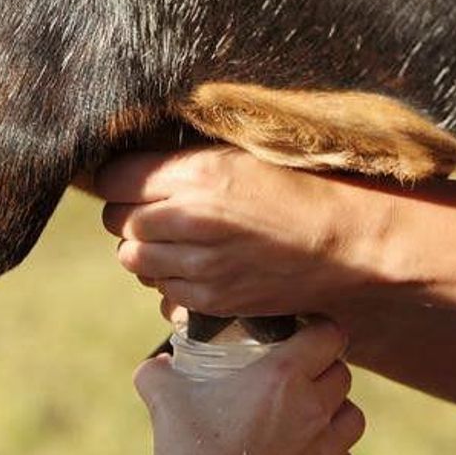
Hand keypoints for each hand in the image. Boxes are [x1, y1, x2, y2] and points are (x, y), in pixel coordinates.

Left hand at [97, 146, 389, 315]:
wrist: (341, 242)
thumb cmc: (296, 189)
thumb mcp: (239, 155)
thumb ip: (184, 162)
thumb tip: (136, 167)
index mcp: (195, 173)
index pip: (113, 178)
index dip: (118, 179)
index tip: (130, 180)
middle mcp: (189, 219)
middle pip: (118, 221)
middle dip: (129, 215)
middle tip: (155, 210)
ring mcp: (198, 265)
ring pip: (132, 259)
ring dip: (144, 249)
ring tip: (173, 240)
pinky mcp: (210, 299)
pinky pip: (161, 290)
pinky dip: (168, 278)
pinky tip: (195, 265)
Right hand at [134, 319, 363, 454]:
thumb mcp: (164, 401)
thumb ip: (158, 372)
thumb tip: (158, 362)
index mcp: (283, 377)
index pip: (329, 335)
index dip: (319, 331)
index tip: (305, 336)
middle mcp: (314, 409)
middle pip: (342, 374)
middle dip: (323, 372)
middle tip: (296, 381)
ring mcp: (328, 451)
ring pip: (353, 417)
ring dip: (336, 414)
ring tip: (309, 420)